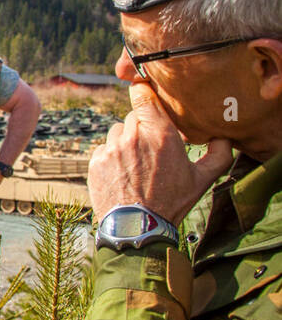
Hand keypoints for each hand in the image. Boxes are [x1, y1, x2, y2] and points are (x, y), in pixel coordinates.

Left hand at [87, 83, 233, 223]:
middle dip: (141, 127)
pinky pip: (103, 149)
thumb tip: (223, 138)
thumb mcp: (202, 179)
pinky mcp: (96, 161)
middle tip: (150, 148)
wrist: (138, 228)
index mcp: (161, 135)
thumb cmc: (171, 203)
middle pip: (132, 117)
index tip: (143, 92)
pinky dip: (110, 157)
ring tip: (136, 164)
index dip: (142, 91)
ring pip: (117, 132)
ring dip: (125, 142)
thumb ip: (218, 154)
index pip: (142, 96)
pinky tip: (122, 173)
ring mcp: (112, 149)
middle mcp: (134, 137)